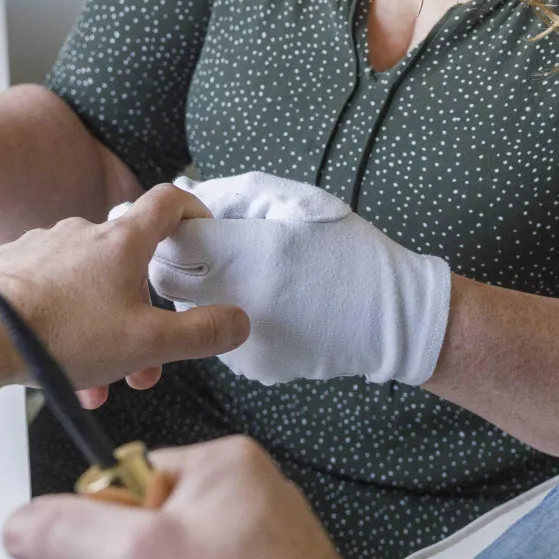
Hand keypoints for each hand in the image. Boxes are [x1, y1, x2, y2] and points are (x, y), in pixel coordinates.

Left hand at [0, 185, 249, 397]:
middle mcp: (82, 234)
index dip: (192, 210)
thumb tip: (238, 321)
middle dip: (142, 311)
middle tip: (144, 355)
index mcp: (121, 241)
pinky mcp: (10, 268)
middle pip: (128, 262)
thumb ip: (200, 333)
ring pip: (87, 286)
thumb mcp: (146, 343)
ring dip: (100, 327)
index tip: (200, 230)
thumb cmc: (60, 335)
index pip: (168, 200)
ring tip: (95, 377)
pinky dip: (63, 323)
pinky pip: (50, 293)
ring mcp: (43, 248)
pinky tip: (56, 361)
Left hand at [148, 170, 451, 386]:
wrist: (391, 317)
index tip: (197, 218)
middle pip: (167, 276)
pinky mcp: (250, 366)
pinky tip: (267, 305)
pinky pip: (218, 334)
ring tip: (249, 275)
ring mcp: (236, 340)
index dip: (178, 222)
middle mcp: (231, 302)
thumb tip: (188, 192)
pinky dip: (229, 316)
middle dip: (178, 256)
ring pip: (190, 308)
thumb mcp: (296, 202)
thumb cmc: (348, 249)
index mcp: (241, 254)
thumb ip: (234, 194)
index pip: (170, 234)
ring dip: (202, 287)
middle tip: (212, 246)